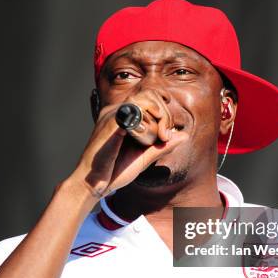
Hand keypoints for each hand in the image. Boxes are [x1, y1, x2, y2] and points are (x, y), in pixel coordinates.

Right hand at [70, 90, 187, 198]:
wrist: (93, 184)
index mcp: (123, 116)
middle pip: (150, 93)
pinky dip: (149, 120)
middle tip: (166, 136)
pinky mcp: (111, 122)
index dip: (164, 109)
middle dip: (165, 113)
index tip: (167, 131)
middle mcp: (117, 110)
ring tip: (161, 136)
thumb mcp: (144, 157)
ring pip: (146, 98)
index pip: (150, 97)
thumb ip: (162, 145)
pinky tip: (153, 136)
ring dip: (160, 115)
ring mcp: (113, 114)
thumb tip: (184, 135)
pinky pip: (136, 109)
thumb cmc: (114, 171)